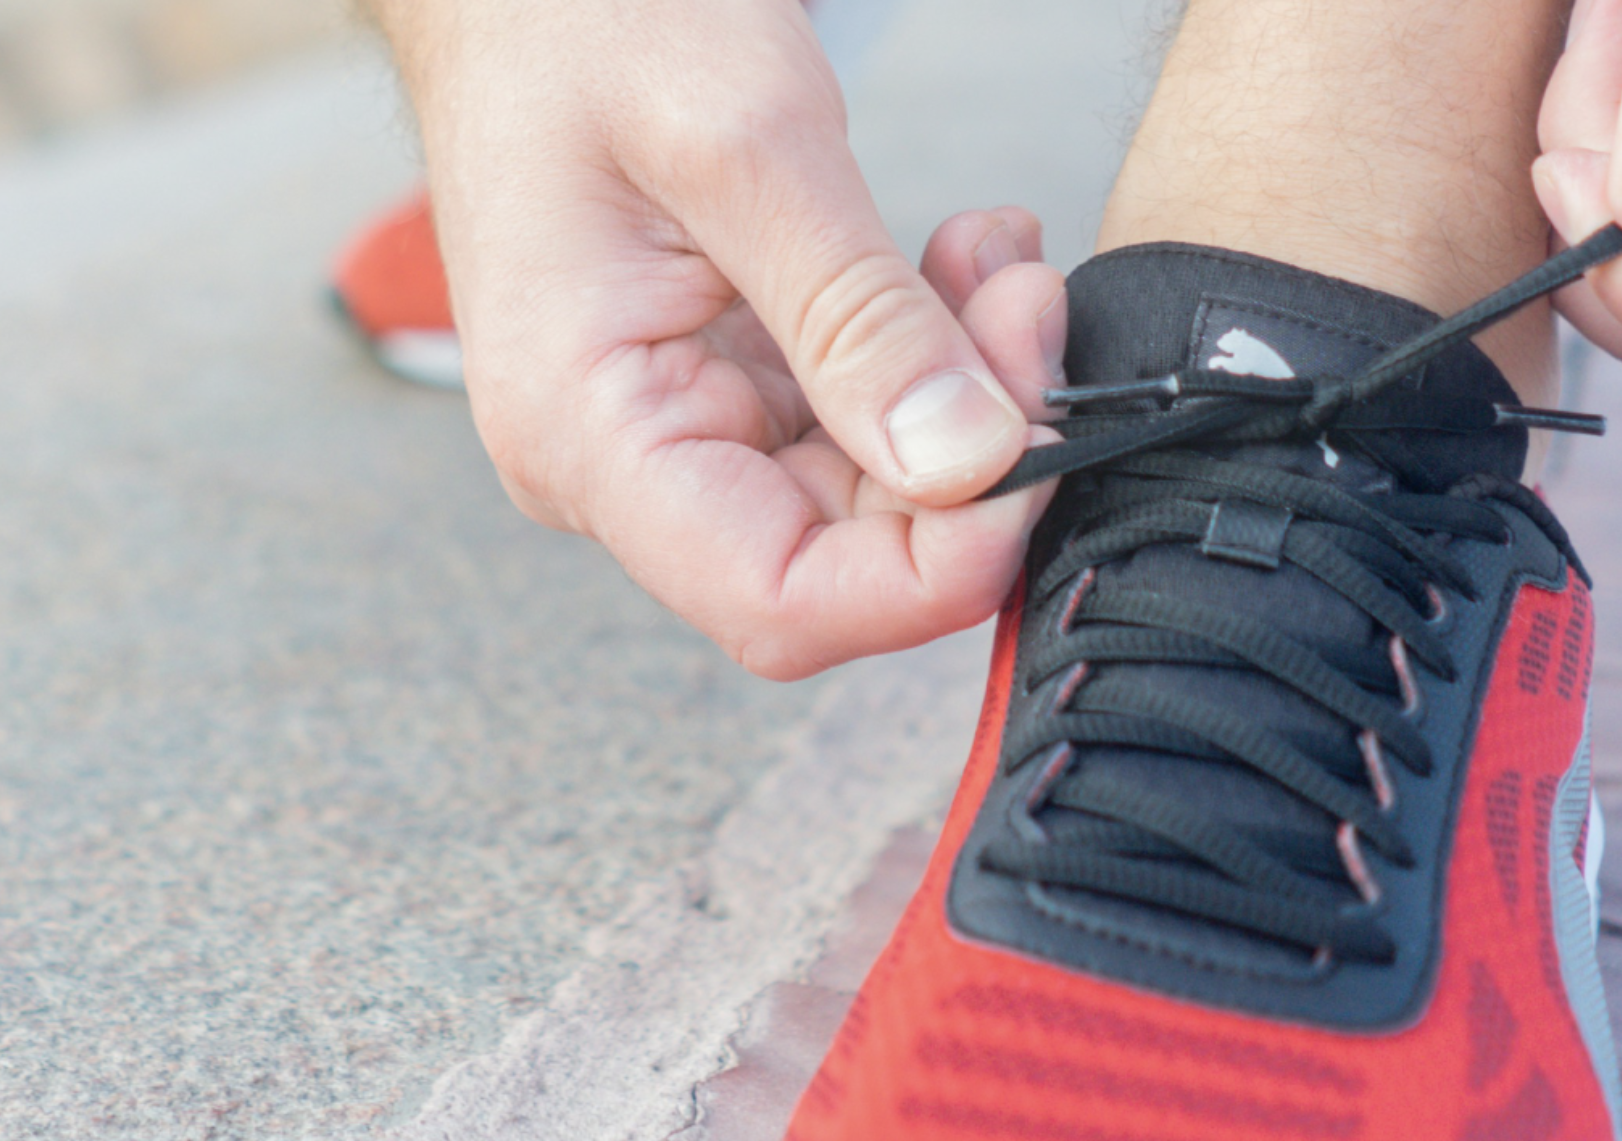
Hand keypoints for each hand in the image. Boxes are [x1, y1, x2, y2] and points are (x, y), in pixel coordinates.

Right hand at [375, 0, 1066, 678]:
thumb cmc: (586, 20)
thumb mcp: (747, 142)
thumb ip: (860, 314)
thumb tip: (971, 463)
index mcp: (584, 435)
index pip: (781, 601)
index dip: (933, 568)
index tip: (1037, 446)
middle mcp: (619, 465)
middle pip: (843, 556)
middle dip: (971, 452)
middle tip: (1029, 302)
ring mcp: (671, 428)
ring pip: (870, 491)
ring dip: (966, 390)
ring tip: (998, 261)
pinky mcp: (721, 386)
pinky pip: (857, 421)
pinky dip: (933, 353)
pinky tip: (964, 263)